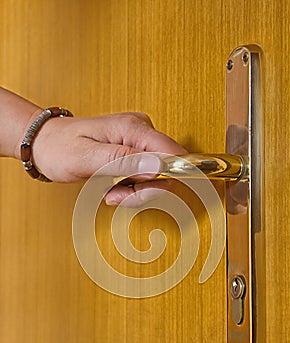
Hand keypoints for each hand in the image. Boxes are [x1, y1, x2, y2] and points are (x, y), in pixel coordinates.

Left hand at [33, 111, 185, 205]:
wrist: (45, 143)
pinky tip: (112, 186)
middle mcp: (141, 131)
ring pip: (156, 177)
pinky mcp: (134, 151)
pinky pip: (145, 176)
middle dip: (144, 191)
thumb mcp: (87, 158)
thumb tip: (159, 166)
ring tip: (109, 190)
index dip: (163, 180)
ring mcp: (138, 141)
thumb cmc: (59, 148)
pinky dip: (130, 188)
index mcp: (133, 128)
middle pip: (166, 170)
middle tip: (117, 196)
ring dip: (134, 192)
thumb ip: (124, 161)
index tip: (137, 193)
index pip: (172, 155)